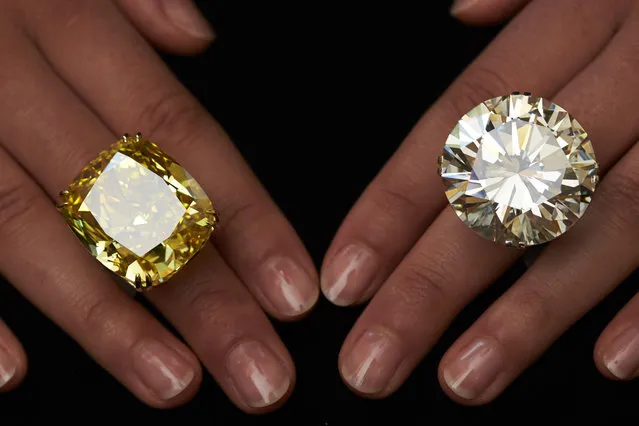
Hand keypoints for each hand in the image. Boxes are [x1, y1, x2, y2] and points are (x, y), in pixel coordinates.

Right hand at [0, 0, 318, 410]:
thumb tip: (198, 37)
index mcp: (60, 12)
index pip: (182, 135)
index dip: (246, 219)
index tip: (294, 292)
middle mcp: (0, 66)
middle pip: (126, 200)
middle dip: (202, 295)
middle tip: (261, 376)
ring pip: (26, 230)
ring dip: (104, 318)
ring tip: (174, 384)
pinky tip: (13, 373)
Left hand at [321, 0, 638, 403]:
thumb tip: (461, 12)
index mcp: (584, 8)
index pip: (460, 122)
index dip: (393, 204)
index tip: (344, 279)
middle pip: (509, 187)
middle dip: (432, 283)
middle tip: (372, 362)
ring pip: (605, 221)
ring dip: (531, 310)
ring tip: (463, 380)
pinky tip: (610, 362)